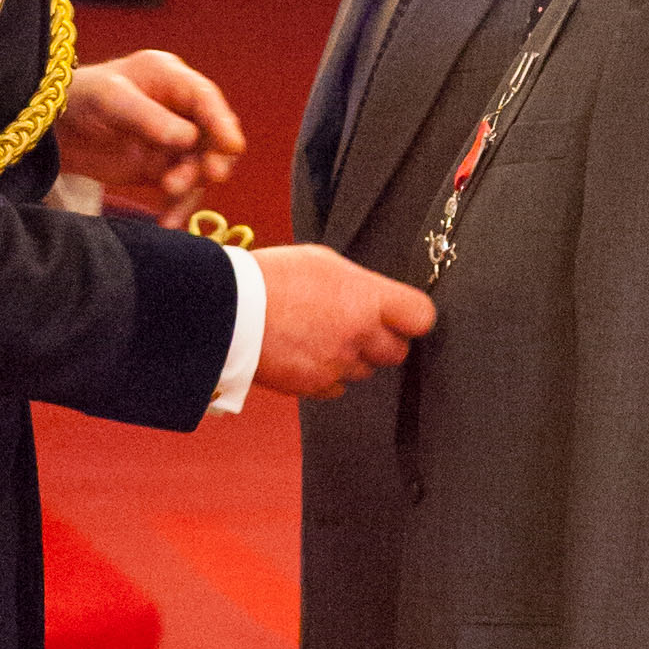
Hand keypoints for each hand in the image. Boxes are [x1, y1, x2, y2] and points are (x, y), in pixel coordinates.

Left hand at [60, 51, 242, 213]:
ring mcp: (173, 141)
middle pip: (212, 135)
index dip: (222, 123)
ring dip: (193, 182)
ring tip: (169, 191)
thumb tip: (189, 139)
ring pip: (201, 165)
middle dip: (212, 156)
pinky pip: (183, 190)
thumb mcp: (110, 99)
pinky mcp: (162, 169)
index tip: (231, 147)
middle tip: (206, 175)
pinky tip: (168, 222)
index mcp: (170, 79)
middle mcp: (179, 108)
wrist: (52, 132)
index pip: (205, 99)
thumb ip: (149, 118)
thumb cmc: (79, 99)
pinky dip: (179, 206)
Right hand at [249, 242, 434, 394]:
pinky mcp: (313, 387)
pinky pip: (334, 387)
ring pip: (364, 371)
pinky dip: (326, 376)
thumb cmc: (271, 278)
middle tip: (359, 326)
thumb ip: (357, 284)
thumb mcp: (323, 261)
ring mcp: (337, 366)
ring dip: (352, 358)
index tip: (404, 315)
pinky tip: (306, 354)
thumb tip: (371, 296)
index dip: (414, 317)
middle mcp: (359, 337)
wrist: (227, 311)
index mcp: (367, 300)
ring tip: (321, 335)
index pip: (421, 318)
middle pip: (397, 352)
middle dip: (383, 341)